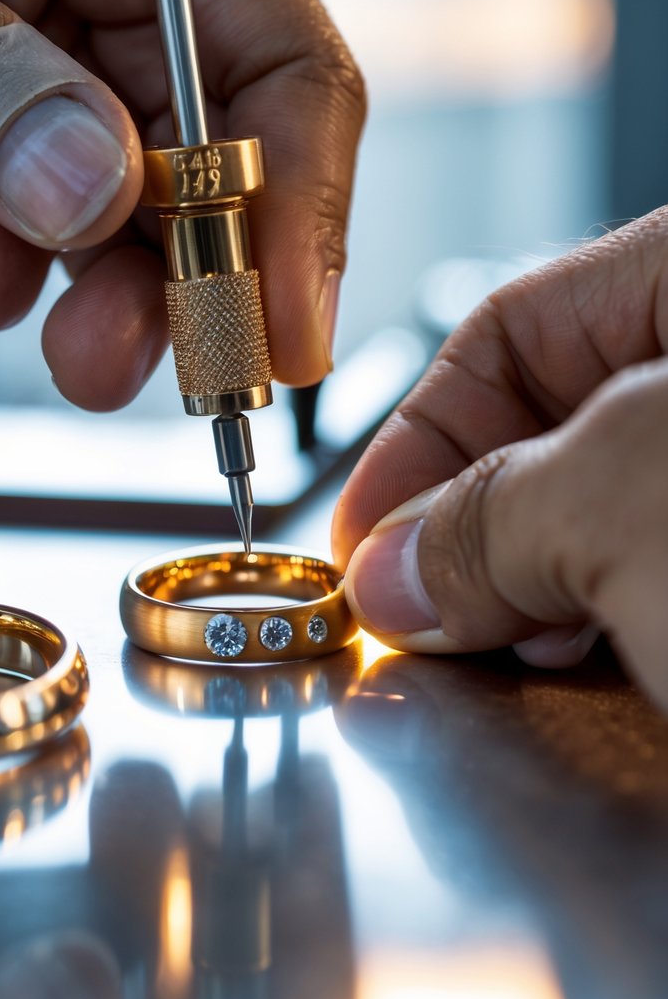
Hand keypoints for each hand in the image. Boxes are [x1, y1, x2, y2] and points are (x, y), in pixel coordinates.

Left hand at [0, 0, 363, 407]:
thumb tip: (94, 189)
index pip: (288, 71)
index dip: (305, 209)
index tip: (290, 328)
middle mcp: (130, 16)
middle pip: (237, 177)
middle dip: (216, 289)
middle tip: (205, 375)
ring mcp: (68, 102)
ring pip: (147, 239)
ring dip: (123, 315)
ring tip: (88, 359)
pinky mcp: (5, 172)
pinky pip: (45, 257)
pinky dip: (16, 293)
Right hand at [332, 207, 667, 710]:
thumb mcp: (634, 499)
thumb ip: (492, 521)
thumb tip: (392, 569)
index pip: (513, 326)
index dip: (418, 434)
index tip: (361, 533)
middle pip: (552, 428)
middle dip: (473, 528)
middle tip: (424, 607)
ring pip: (606, 514)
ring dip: (540, 592)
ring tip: (511, 652)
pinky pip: (656, 578)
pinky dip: (616, 628)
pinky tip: (600, 671)